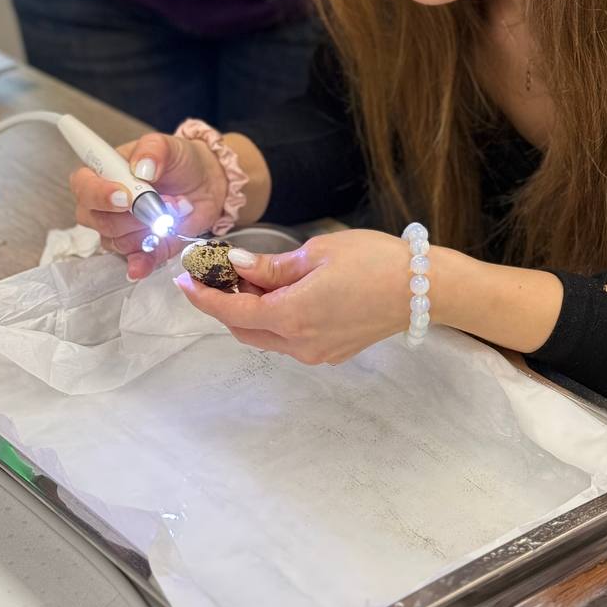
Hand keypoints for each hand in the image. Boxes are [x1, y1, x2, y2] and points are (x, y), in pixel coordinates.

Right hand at [69, 132, 227, 280]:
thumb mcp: (168, 145)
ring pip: (118, 240)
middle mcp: (106, 205)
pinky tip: (144, 263)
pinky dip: (141, 263)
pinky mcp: (143, 248)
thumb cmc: (179, 161)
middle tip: (162, 202)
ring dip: (150, 229)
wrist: (206, 182)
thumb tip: (142, 167)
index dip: (98, 195)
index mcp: (105, 173)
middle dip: (133, 215)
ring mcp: (123, 229)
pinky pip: (135, 262)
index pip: (84, 186)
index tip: (125, 197)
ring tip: (176, 209)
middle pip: (98, 219)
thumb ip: (153, 150)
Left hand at [176, 229, 411, 364]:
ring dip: (250, 313)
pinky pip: (290, 340)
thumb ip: (272, 267)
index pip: (232, 313)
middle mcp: (300, 344)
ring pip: (266, 337)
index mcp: (292, 316)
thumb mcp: (317, 253)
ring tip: (250, 279)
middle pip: (244, 330)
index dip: (203, 298)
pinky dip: (275, 319)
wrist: (423, 288)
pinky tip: (282, 293)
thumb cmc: (373, 261)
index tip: (183, 281)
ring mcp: (317, 353)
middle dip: (224, 305)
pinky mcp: (332, 353)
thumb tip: (235, 267)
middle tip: (217, 273)